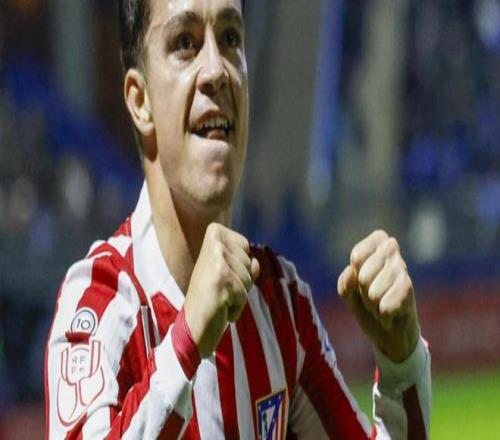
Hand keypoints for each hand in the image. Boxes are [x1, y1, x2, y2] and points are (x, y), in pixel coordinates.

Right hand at [184, 223, 259, 357]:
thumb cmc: (211, 298)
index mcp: (213, 234)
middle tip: (219, 288)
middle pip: (248, 261)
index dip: (239, 264)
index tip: (220, 273)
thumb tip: (255, 263)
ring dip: (239, 293)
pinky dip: (236, 306)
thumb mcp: (229, 273)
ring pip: (248, 278)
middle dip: (241, 280)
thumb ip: (245, 263)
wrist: (192, 326)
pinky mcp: (221, 280)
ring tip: (219, 297)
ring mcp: (217, 261)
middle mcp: (214, 243)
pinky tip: (219, 308)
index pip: (244, 244)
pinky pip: (243, 293)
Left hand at [337, 230, 418, 362]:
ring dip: (372, 306)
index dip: (354, 271)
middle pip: (363, 276)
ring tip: (380, 306)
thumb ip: (345, 283)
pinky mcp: (409, 289)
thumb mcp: (349, 295)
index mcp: (376, 246)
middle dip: (362, 293)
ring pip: (373, 293)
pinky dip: (383, 317)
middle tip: (370, 296)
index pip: (358, 253)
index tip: (359, 278)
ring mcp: (402, 270)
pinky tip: (391, 315)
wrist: (389, 334)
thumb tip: (350, 271)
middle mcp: (391, 252)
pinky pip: (385, 307)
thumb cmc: (367, 307)